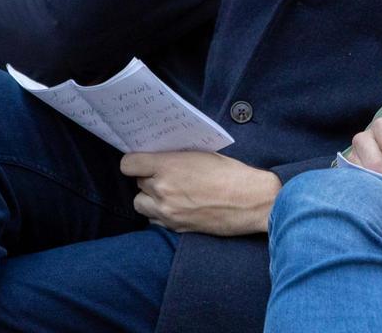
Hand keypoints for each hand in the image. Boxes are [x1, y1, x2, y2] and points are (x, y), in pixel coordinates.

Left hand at [120, 151, 280, 235]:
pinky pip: (154, 220)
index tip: (143, 161)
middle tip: (168, 175)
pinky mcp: (175, 227)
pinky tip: (177, 207)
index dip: (135, 162)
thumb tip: (162, 157)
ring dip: (150, 198)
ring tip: (169, 193)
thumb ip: (177, 157)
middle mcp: (162, 190)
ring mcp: (167, 212)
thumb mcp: (204, 155)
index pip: (129, 164)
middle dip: (149, 178)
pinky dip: (160, 214)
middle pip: (138, 182)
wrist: (253, 202)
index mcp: (168, 166)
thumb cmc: (233, 174)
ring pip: (140, 203)